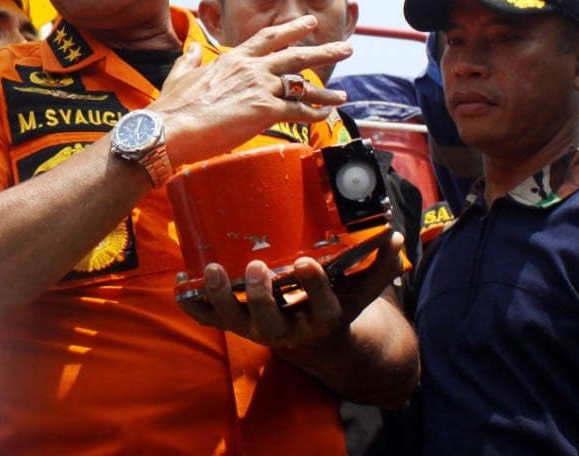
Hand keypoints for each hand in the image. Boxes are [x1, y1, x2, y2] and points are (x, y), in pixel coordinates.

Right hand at [152, 15, 351, 166]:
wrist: (171, 128)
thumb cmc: (173, 107)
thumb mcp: (179, 75)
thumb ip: (188, 61)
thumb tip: (189, 49)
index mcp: (233, 59)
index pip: (268, 38)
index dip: (291, 29)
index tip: (308, 22)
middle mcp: (252, 68)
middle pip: (295, 56)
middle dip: (323, 51)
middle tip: (345, 47)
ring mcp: (261, 88)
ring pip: (302, 85)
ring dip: (325, 91)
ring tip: (342, 95)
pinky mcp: (265, 111)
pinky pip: (299, 111)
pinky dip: (314, 113)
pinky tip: (325, 116)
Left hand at [178, 231, 405, 353]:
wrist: (315, 342)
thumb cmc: (337, 306)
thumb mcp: (361, 291)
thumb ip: (379, 265)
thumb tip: (398, 236)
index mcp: (321, 319)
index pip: (321, 305)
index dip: (314, 286)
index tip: (307, 263)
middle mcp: (288, 330)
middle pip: (270, 320)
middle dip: (260, 295)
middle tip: (256, 267)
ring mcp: (258, 330)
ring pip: (235, 322)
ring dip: (220, 298)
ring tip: (211, 269)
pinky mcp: (236, 326)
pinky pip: (209, 321)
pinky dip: (193, 305)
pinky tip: (179, 284)